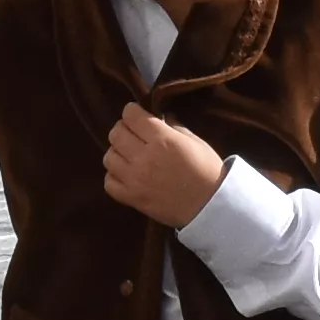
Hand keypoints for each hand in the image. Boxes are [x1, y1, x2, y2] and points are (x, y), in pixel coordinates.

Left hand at [100, 103, 223, 227]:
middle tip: (133, 134)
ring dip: (117, 152)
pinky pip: (108, 182)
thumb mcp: (195, 141)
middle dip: (123, 129)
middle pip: (116, 133)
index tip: (137, 115)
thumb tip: (160, 117)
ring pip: (108, 156)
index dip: (132, 112)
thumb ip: (173, 127)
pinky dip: (114, 176)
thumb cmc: (207, 171)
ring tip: (129, 155)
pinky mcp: (131, 198)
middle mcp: (143, 157)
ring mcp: (134, 179)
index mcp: (162, 139)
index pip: (131, 115)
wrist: (211, 207)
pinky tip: (126, 174)